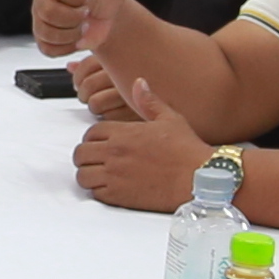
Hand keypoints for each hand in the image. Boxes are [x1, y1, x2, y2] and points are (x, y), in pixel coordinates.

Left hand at [71, 68, 207, 212]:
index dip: (94, 139)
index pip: (90, 133)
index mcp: (123, 132)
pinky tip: (110, 189)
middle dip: (86, 157)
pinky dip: (99, 191)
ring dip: (88, 175)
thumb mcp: (169, 118)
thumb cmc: (187, 150)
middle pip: (80, 154)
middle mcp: (114, 152)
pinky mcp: (119, 195)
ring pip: (82, 175)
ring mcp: (114, 175)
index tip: (102, 144)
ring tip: (100, 175)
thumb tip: (139, 83)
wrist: (198, 178)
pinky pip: (95, 193)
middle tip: (97, 160)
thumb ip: (149, 101)